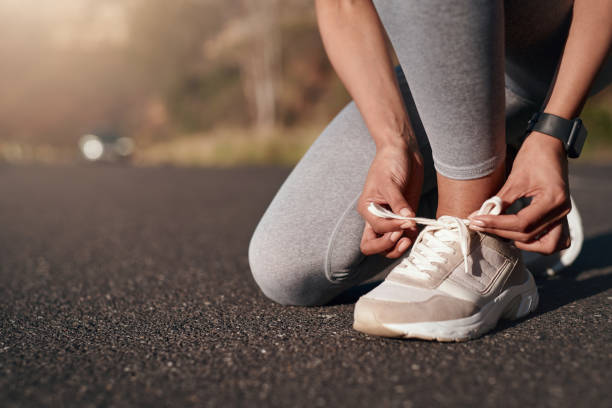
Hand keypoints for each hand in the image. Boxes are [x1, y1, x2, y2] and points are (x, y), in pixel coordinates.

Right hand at [358, 144, 423, 257]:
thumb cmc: (389, 163)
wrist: (402, 151)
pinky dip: (410, 238)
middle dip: (387, 246)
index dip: (391, 228)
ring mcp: (391, 219)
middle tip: (402, 235)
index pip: (376, 229)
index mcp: (368, 209)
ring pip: (389, 246)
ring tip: (409, 237)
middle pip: (374, 246)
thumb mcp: (390, 182)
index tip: (406, 219)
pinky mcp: (405, 217)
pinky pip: (405, 236)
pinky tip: (417, 229)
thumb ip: (398, 203)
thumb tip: (408, 220)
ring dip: (398, 247)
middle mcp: (377, 217)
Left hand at [468, 131, 571, 253]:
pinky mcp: (560, 215)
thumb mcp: (515, 179)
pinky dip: (538, 243)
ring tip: (501, 232)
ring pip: (548, 245)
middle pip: (529, 235)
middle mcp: (562, 211)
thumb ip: (499, 201)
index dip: (496, 224)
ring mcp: (564, 215)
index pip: (521, 223)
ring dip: (524, 244)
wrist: (551, 144)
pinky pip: (555, 240)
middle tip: (479, 225)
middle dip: (501, 232)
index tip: (476, 221)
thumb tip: (478, 216)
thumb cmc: (533, 156)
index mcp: (553, 200)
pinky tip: (519, 236)